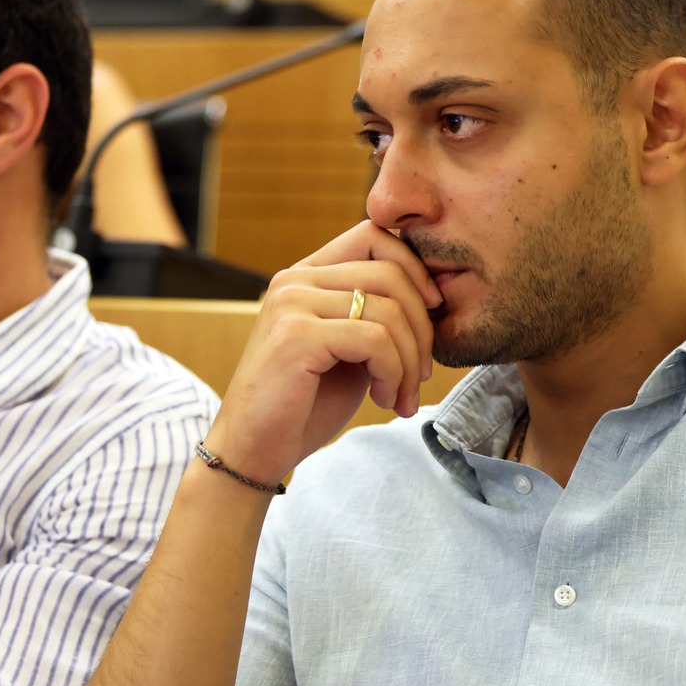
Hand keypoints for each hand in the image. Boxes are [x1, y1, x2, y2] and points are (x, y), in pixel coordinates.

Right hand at [207, 221, 439, 484]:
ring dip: (409, 361)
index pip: (373, 235)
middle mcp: (294, 280)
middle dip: (422, 327)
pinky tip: (382, 398)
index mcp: (306, 276)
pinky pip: (375, 339)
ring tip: (400, 395)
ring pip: (389, 310)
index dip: (415, 269)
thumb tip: (432, 298)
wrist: (253, 450)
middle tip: (421, 373)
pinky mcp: (297, 336)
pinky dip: (393, 372)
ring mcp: (292, 304)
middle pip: (390, 272)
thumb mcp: (349, 350)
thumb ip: (375, 317)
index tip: (432, 313)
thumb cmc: (303, 405)